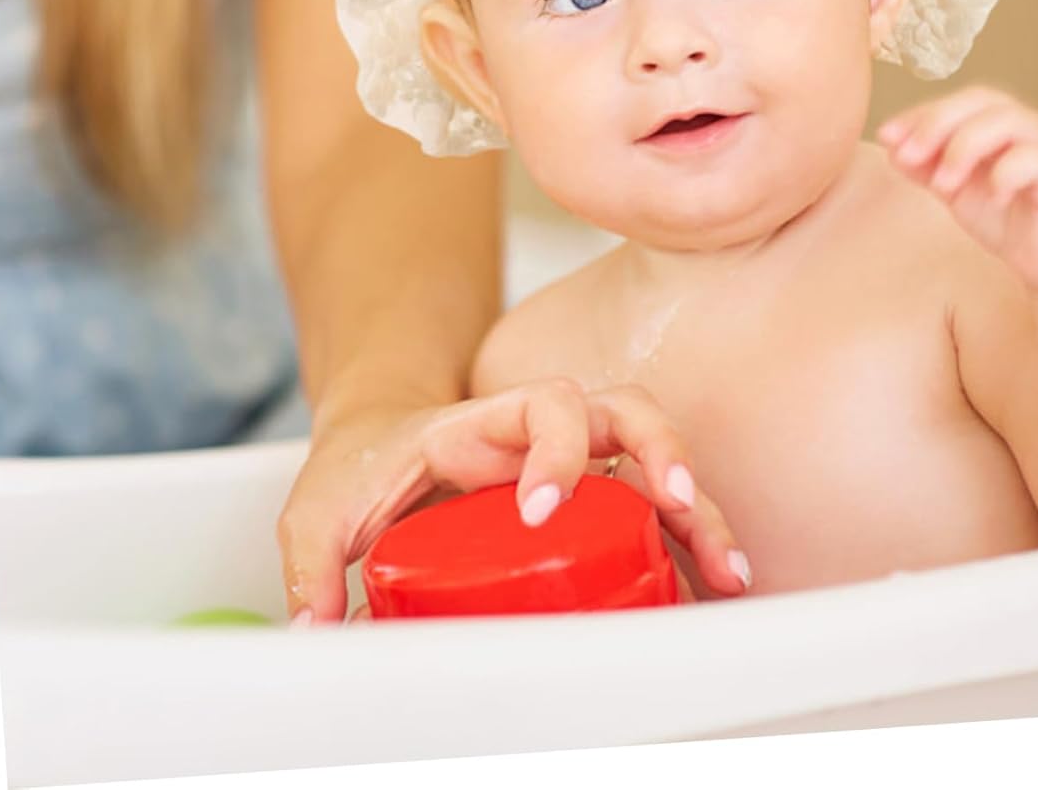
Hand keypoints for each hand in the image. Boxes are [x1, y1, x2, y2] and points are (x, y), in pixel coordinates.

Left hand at [276, 379, 750, 623]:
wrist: (378, 442)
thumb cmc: (360, 466)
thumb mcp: (317, 509)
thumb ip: (309, 566)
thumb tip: (317, 633)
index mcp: (483, 425)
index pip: (544, 403)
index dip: (556, 447)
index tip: (541, 508)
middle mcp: (540, 435)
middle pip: (627, 411)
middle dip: (664, 453)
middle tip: (680, 506)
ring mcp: (572, 463)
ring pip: (655, 460)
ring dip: (698, 510)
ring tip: (727, 572)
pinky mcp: (586, 501)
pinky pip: (648, 509)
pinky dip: (685, 543)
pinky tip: (708, 588)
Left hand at [878, 86, 1037, 294]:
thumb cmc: (1005, 219)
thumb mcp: (954, 191)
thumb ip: (925, 166)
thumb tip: (891, 145)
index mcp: (998, 122)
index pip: (956, 102)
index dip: (919, 114)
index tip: (886, 137)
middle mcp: (1027, 125)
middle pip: (981, 99)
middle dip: (938, 124)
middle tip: (908, 156)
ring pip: (1008, 121)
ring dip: (965, 148)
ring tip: (943, 185)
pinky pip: (1036, 158)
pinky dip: (1006, 173)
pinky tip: (992, 198)